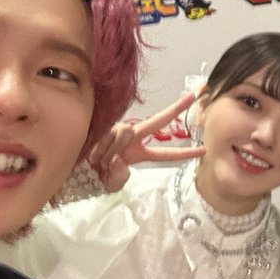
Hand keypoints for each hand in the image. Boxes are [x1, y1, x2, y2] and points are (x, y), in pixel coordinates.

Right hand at [87, 93, 206, 191]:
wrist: (75, 165)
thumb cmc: (95, 174)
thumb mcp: (111, 182)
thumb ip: (118, 175)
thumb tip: (118, 159)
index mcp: (139, 152)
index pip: (165, 154)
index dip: (184, 153)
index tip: (204, 150)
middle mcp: (132, 136)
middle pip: (158, 122)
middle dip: (175, 109)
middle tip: (192, 96)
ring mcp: (120, 128)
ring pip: (125, 134)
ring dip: (110, 151)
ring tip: (98, 160)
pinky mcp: (106, 123)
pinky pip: (111, 134)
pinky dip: (102, 146)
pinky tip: (94, 151)